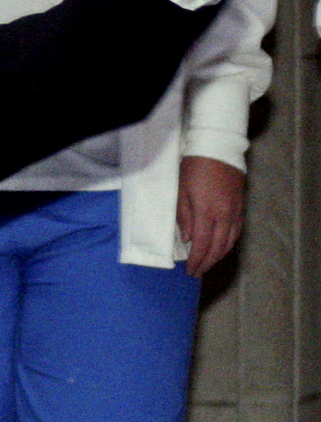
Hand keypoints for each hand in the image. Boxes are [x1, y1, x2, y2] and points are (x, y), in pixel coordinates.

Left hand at [176, 155, 244, 276]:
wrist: (217, 149)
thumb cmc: (194, 167)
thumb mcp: (181, 191)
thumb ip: (185, 217)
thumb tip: (189, 239)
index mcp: (208, 212)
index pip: (203, 244)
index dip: (197, 260)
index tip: (190, 270)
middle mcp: (225, 215)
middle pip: (218, 247)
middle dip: (207, 262)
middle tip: (197, 273)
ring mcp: (235, 211)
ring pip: (230, 241)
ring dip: (219, 256)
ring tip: (208, 264)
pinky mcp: (240, 205)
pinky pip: (236, 231)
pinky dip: (228, 243)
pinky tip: (222, 247)